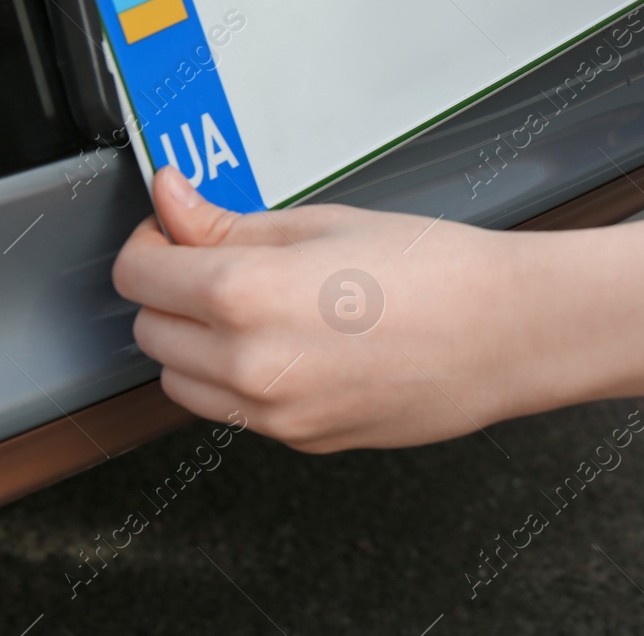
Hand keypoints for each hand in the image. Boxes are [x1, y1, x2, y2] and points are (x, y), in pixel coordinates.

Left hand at [112, 168, 564, 451]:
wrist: (507, 331)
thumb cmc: (436, 268)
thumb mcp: (323, 223)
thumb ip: (230, 222)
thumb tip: (173, 202)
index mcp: (245, 293)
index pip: (137, 274)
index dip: (150, 243)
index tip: (174, 230)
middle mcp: (248, 363)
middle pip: (149, 331)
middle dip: (171, 292)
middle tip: (219, 259)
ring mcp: (274, 412)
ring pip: (180, 382)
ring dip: (194, 342)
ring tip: (256, 306)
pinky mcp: (300, 440)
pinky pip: (234, 411)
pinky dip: (239, 378)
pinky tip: (292, 342)